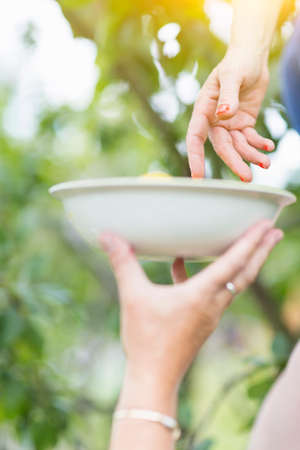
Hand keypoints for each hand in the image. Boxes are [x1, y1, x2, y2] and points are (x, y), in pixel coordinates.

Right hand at [100, 221, 282, 395]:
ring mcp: (211, 314)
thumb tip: (107, 236)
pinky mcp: (203, 321)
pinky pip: (215, 292)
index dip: (251, 241)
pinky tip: (182, 267)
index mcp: (201, 295)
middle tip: (276, 231)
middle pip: (247, 273)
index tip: (267, 225)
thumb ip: (123, 263)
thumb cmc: (146, 340)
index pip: (233, 262)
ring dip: (244, 262)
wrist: (154, 379)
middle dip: (262, 250)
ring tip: (247, 245)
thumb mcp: (132, 297)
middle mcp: (213, 304)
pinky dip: (211, 276)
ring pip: (236, 283)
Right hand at [186, 49, 273, 181]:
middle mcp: (214, 120)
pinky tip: (269, 147)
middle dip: (235, 162)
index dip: (196, 157)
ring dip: (251, 156)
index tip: (197, 176)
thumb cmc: (238, 62)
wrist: (252, 57)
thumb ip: (228, 96)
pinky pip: (250, 139)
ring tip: (266, 163)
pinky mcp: (243, 123)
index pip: (196, 137)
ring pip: (238, 146)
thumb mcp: (233, 75)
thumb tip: (224, 114)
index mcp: (204, 109)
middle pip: (223, 147)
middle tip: (246, 177)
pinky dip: (259, 145)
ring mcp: (229, 123)